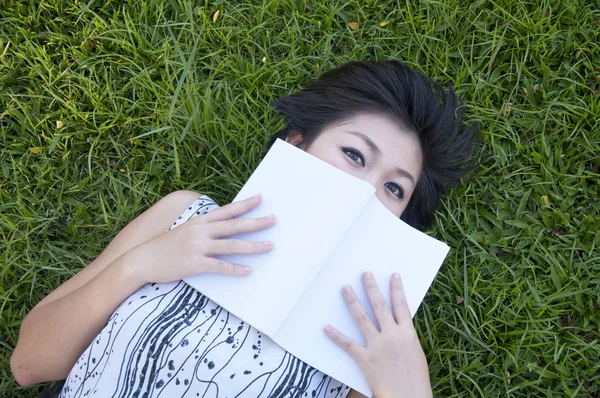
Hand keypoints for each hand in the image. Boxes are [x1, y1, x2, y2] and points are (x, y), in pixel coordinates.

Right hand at [129, 193, 275, 283]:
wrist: (142, 260)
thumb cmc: (163, 247)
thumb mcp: (184, 231)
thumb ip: (202, 229)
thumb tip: (221, 230)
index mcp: (199, 221)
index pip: (227, 210)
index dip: (245, 204)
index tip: (261, 198)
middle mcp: (201, 231)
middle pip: (235, 225)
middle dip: (256, 223)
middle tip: (274, 220)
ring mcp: (198, 247)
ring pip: (232, 245)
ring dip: (253, 246)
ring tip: (270, 246)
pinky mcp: (195, 263)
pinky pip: (220, 266)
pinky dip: (235, 269)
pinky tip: (248, 271)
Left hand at [324, 272, 432, 397]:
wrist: (408, 397)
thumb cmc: (415, 378)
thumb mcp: (415, 352)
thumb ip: (405, 337)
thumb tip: (397, 325)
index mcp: (408, 334)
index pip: (402, 305)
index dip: (397, 289)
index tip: (393, 275)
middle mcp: (392, 336)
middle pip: (380, 306)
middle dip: (371, 288)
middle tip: (365, 274)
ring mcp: (378, 346)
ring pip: (362, 318)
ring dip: (353, 302)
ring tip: (346, 288)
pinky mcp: (366, 359)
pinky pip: (348, 344)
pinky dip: (336, 336)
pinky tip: (327, 327)